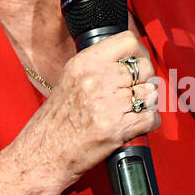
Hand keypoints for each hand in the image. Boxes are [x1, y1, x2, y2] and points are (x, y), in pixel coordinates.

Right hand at [32, 30, 159, 183]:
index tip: (138, 64)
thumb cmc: (57, 120)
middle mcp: (96, 80)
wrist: (43, 153)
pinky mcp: (117, 128)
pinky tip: (137, 124)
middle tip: (135, 92)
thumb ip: (98, 66)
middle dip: (145, 81)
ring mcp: (107, 104)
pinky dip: (150, 123)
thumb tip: (129, 60)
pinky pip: (151, 118)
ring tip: (134, 110)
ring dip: (148, 103)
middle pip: (145, 68)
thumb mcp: (71, 79)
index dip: (139, 53)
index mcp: (85, 63)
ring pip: (151, 93)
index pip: (128, 42)